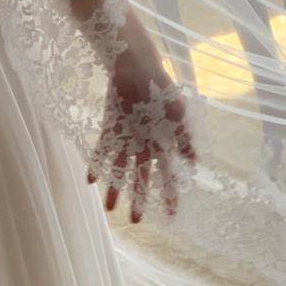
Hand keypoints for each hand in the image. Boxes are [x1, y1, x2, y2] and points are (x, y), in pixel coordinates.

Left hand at [86, 50, 195, 222]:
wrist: (136, 65)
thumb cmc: (161, 88)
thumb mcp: (178, 113)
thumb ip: (185, 138)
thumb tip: (195, 164)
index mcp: (163, 142)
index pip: (167, 175)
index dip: (168, 195)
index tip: (169, 216)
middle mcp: (144, 144)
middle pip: (141, 177)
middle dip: (139, 198)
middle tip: (135, 221)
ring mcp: (127, 137)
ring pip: (120, 169)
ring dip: (115, 188)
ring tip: (110, 208)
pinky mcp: (110, 128)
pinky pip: (102, 151)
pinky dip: (96, 165)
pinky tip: (90, 180)